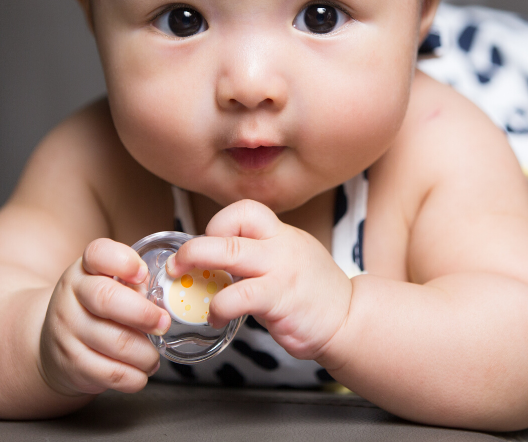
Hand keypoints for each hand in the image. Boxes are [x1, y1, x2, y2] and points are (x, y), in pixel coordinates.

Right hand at [39, 238, 170, 396]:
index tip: (142, 273)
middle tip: (164, 323)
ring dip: (146, 353)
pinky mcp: (72, 365)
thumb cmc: (93, 310)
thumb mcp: (106, 284)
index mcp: (85, 269)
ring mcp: (68, 331)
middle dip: (144, 314)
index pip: (98, 253)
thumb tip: (163, 300)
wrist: (51, 345)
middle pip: (108, 299)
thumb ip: (133, 284)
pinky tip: (141, 372)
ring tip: (154, 355)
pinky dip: (136, 377)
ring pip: (116, 343)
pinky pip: (112, 374)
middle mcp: (71, 296)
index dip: (124, 261)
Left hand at [168, 199, 353, 361]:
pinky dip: (217, 306)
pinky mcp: (280, 298)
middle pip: (231, 226)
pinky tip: (215, 317)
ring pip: (229, 252)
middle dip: (195, 244)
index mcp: (282, 234)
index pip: (245, 209)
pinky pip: (238, 295)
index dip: (219, 223)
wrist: (350, 319)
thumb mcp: (290, 260)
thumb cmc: (314, 294)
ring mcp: (281, 269)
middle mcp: (281, 244)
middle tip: (177, 264)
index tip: (208, 246)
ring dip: (197, 264)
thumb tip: (216, 261)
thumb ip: (259, 255)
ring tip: (184, 283)